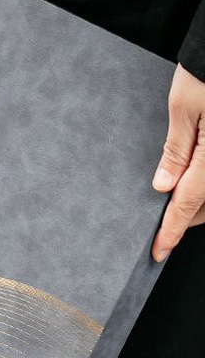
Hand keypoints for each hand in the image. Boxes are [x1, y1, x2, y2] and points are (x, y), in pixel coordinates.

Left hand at [151, 64, 204, 261]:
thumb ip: (177, 150)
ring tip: (174, 200)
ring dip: (199, 201)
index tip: (158, 252)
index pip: (189, 203)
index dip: (171, 231)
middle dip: (186, 217)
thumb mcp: (185, 105)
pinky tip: (192, 177)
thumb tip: (164, 187)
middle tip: (161, 224)